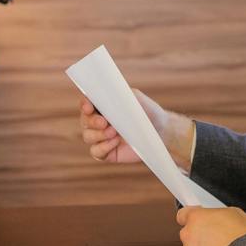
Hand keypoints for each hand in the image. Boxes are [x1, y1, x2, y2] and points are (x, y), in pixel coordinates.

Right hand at [78, 89, 194, 168]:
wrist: (161, 130)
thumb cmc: (147, 111)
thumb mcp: (134, 98)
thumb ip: (118, 95)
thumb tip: (103, 93)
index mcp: (102, 107)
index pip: (86, 104)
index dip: (84, 105)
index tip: (88, 107)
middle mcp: (99, 122)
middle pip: (84, 121)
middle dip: (91, 122)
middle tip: (104, 122)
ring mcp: (102, 138)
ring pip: (88, 137)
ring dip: (98, 134)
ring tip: (114, 132)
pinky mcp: (108, 153)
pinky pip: (96, 152)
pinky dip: (103, 147)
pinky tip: (115, 142)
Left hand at [176, 206, 245, 245]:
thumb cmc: (245, 236)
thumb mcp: (235, 213)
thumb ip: (217, 215)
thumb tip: (217, 218)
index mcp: (196, 218)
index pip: (183, 215)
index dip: (191, 219)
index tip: (196, 222)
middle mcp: (188, 235)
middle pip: (187, 235)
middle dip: (198, 237)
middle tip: (214, 240)